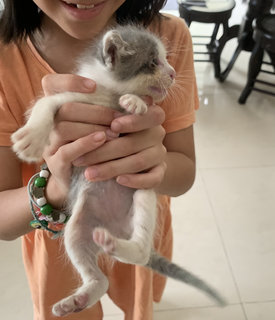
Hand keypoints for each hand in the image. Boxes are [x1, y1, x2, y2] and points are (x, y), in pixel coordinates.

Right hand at [41, 74, 117, 206]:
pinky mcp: (54, 162)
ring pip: (63, 128)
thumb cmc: (96, 147)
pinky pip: (66, 151)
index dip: (70, 81)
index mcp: (57, 109)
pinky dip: (86, 144)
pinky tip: (102, 140)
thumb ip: (109, 109)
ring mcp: (49, 143)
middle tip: (118, 119)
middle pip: (64, 108)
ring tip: (114, 133)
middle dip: (95, 111)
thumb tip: (143, 99)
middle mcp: (48, 124)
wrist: (82, 180)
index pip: (51, 84)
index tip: (94, 86)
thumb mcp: (100, 124)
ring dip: (92, 128)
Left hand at [73, 105, 166, 189]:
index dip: (132, 121)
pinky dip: (136, 180)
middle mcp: (157, 133)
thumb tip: (85, 107)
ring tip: (89, 174)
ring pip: (139, 161)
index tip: (113, 125)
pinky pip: (153, 178)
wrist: (135, 157)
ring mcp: (159, 154)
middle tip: (80, 159)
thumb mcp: (112, 122)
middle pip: (133, 142)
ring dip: (112, 168)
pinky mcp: (160, 172)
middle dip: (104, 151)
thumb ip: (107, 116)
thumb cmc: (116, 133)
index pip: (148, 115)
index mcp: (150, 115)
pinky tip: (119, 180)